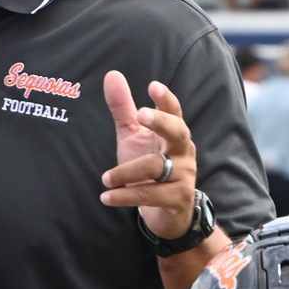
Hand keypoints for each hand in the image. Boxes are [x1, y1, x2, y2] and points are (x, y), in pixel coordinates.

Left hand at [99, 71, 195, 239]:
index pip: (174, 112)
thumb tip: (112, 74)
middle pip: (177, 132)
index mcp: (174, 133)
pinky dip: (126, 196)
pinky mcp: (177, 199)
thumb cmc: (148, 168)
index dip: (165, 99)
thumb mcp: (133, 137)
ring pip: (155, 168)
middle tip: (140, 115)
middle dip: (161, 122)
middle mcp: (183, 151)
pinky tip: (107, 196)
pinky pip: (150, 195)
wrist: (166, 213)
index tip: (152, 86)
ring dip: (127, 172)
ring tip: (105, 178)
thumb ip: (123, 108)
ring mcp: (184, 176)